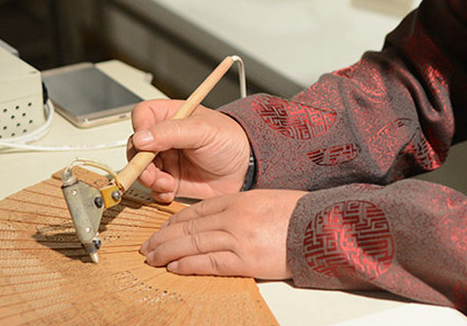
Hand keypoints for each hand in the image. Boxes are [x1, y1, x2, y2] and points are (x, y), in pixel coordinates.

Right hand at [129, 99, 251, 202]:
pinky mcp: (170, 180)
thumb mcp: (203, 130)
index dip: (140, 129)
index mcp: (172, 116)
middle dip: (141, 162)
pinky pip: (153, 188)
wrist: (246, 169)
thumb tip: (142, 137)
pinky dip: (158, 192)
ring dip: (150, 179)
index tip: (145, 143)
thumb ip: (171, 132)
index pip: (142, 116)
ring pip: (141, 170)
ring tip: (167, 182)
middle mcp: (165, 138)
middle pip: (136, 146)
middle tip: (152, 172)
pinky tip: (171, 190)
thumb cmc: (231, 141)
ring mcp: (166, 160)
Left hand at [140, 189, 306, 279]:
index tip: (162, 229)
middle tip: (147, 246)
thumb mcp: (265, 200)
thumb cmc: (298, 215)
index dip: (175, 221)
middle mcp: (235, 216)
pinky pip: (209, 262)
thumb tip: (216, 222)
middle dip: (164, 237)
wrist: (320, 228)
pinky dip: (188, 264)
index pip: (197, 210)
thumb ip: (239, 208)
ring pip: (193, 244)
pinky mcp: (245, 259)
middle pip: (189, 227)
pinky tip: (174, 267)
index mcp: (239, 199)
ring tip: (153, 258)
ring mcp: (238, 238)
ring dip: (168, 252)